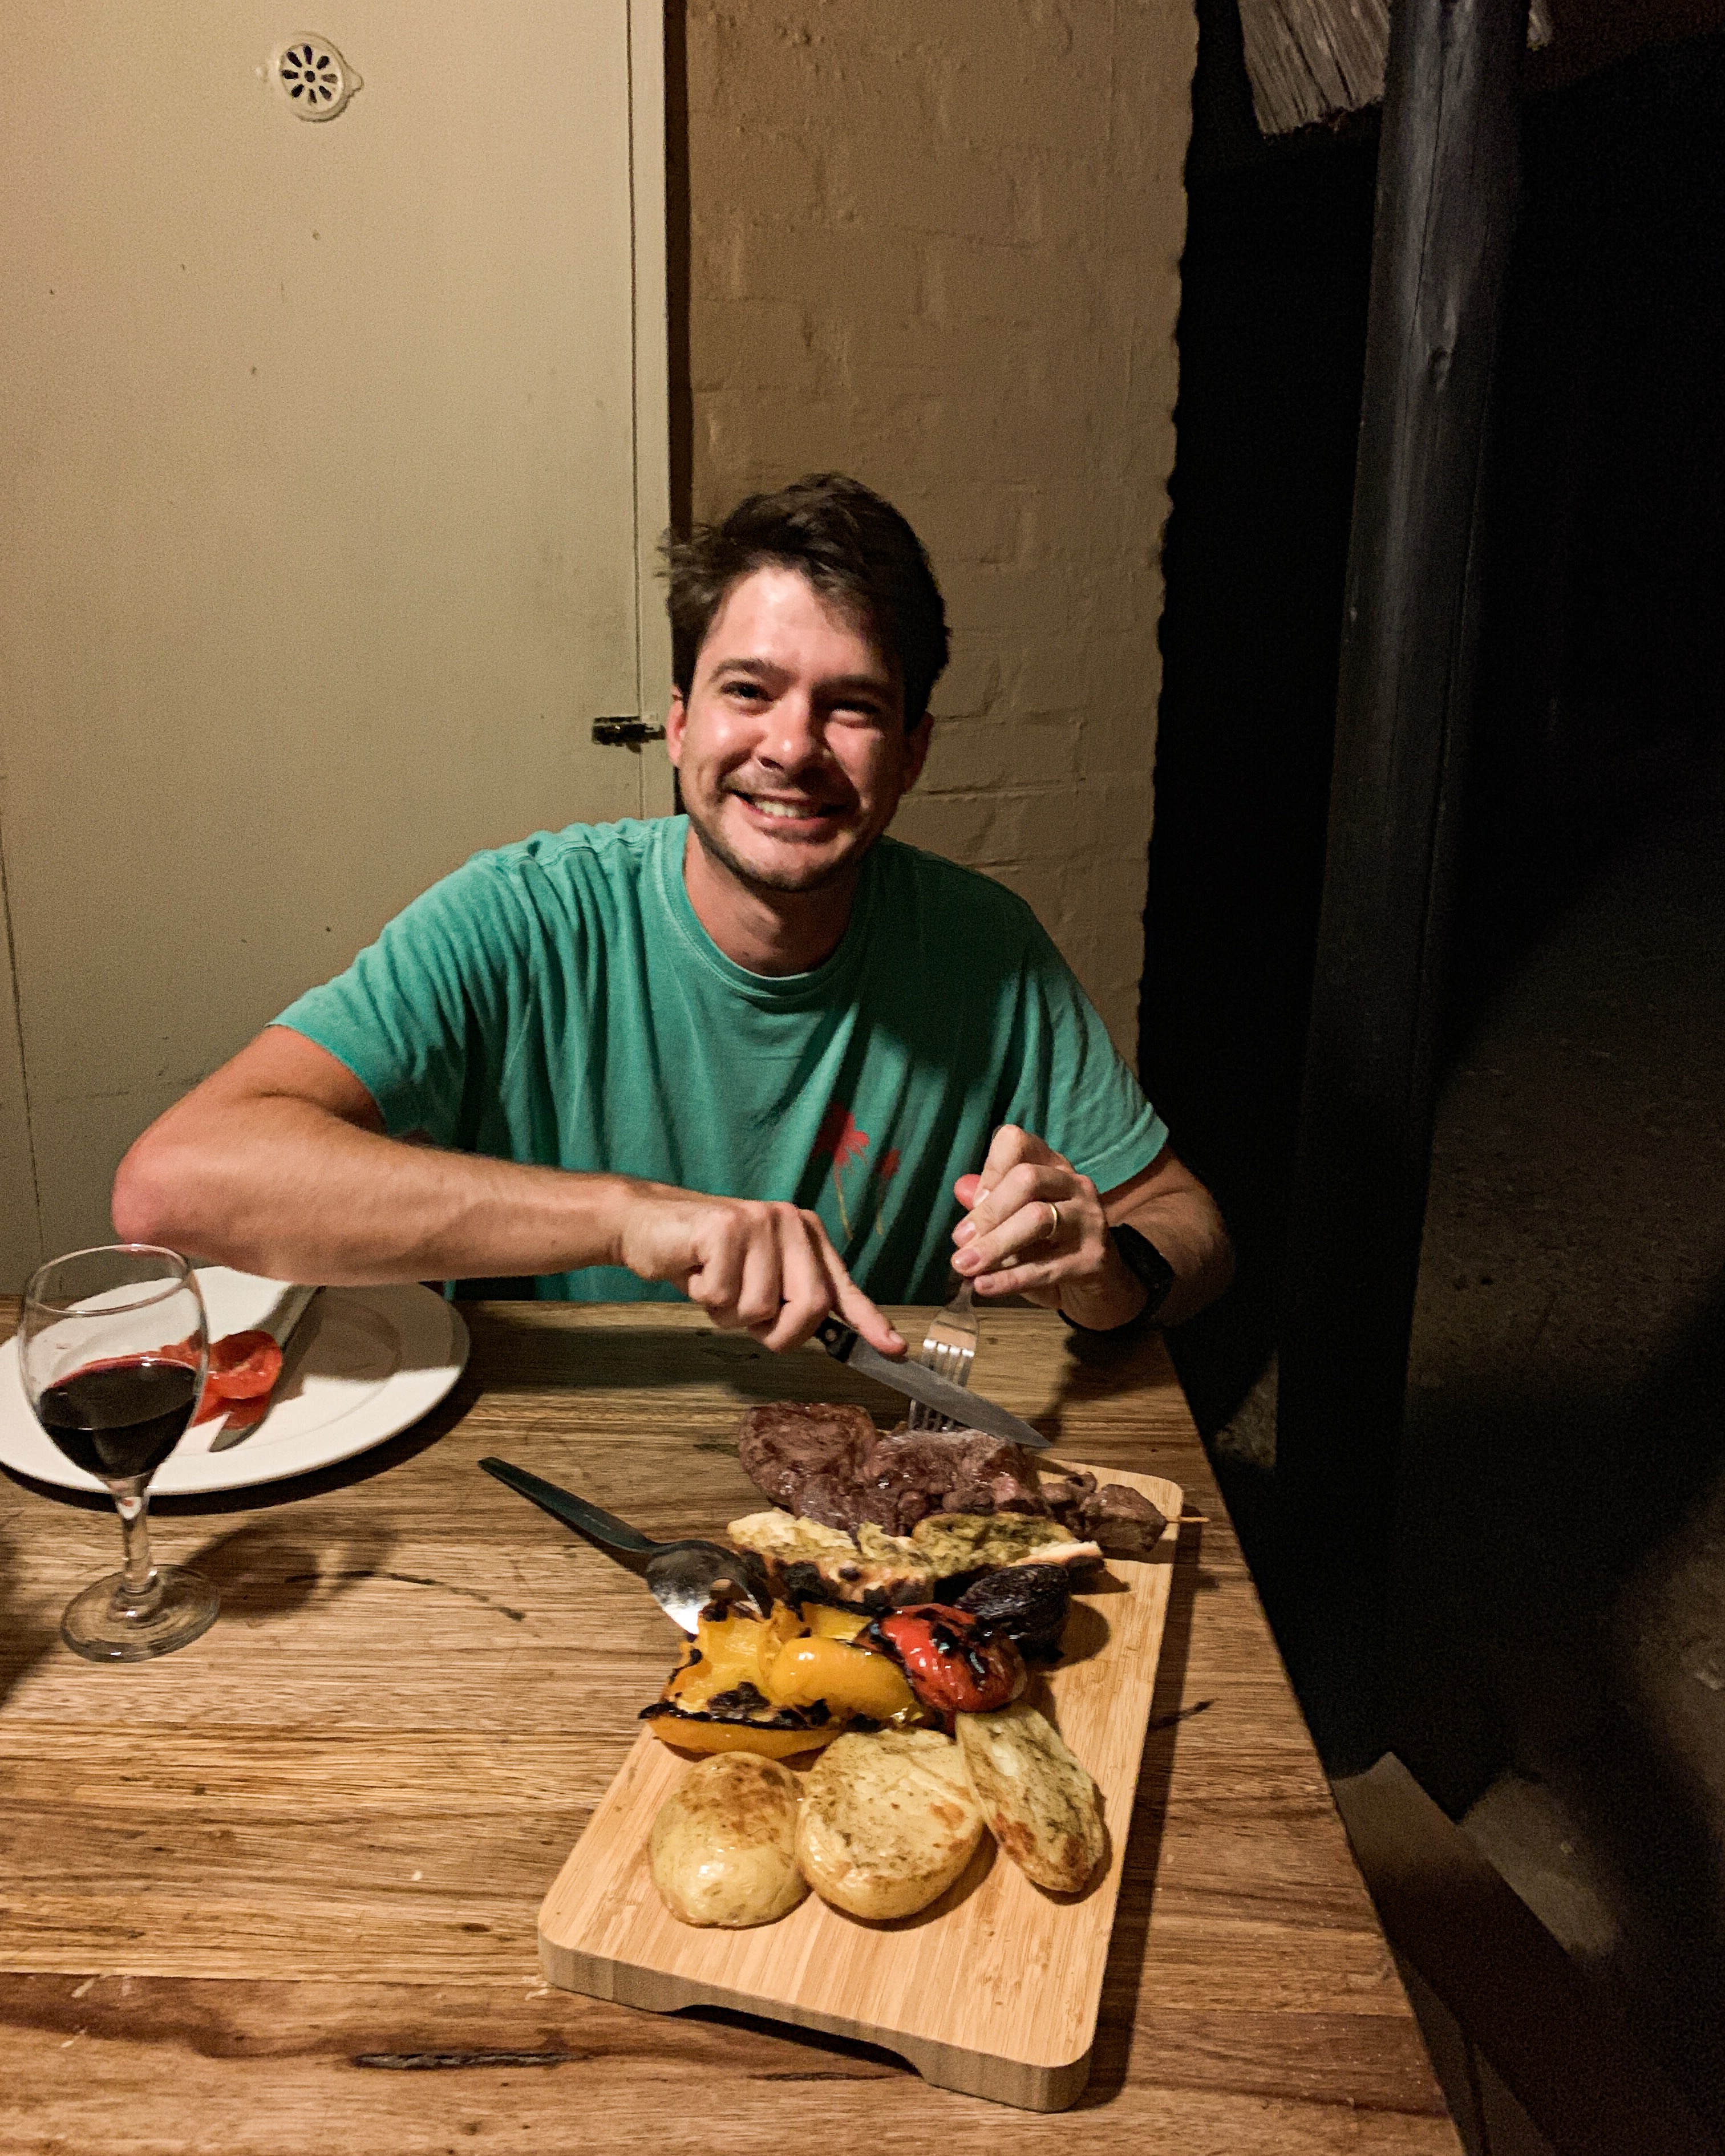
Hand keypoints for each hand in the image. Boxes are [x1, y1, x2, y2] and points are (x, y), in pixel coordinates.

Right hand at [616, 1184, 904, 1356]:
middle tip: (747, 1321)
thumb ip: (791, 1300)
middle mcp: (790, 1223)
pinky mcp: (725, 1228)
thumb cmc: (705, 1259)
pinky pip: (723, 1296)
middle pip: (811, 1305)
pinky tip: (696, 1271)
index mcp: (806, 1236)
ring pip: (760, 1308)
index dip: (870, 1322)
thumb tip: (829, 1338)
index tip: (895, 1349)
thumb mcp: (757, 1280)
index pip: (844, 1288)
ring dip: (729, 1314)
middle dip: (779, 1333)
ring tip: (714, 1282)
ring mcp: (759, 1221)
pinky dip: (704, 1298)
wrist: (648, 1224)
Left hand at [951, 1127, 1147, 1329]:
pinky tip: (984, 1286)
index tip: (973, 1201)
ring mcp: (1089, 1218)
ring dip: (995, 1244)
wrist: (1099, 1282)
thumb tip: (961, 1188)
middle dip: (988, 1212)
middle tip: (959, 1242)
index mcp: (1051, 1166)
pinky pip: (1046, 1267)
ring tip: (964, 1265)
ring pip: (1037, 1219)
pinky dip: (1010, 1278)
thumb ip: (990, 1205)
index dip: (990, 1170)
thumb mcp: (1015, 1222)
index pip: (1017, 1142)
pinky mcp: (1094, 1258)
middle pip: (1026, 1179)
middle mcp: (1074, 1184)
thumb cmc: (1049, 1246)